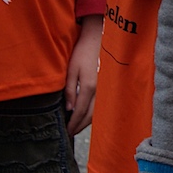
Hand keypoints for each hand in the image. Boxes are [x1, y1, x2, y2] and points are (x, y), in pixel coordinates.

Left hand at [65, 17, 101, 134]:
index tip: (66, 132)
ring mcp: (104, 88)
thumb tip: (69, 109)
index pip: (80, 112)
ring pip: (97, 112)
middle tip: (70, 133)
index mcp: (89, 87)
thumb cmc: (81, 53)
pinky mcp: (105, 85)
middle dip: (80, 126)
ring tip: (76, 126)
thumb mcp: (71, 70)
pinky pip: (100, 104)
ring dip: (86, 121)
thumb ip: (70, 90)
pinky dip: (92, 113)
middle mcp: (99, 90)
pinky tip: (85, 114)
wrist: (96, 39)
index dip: (73, 123)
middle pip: (90, 115)